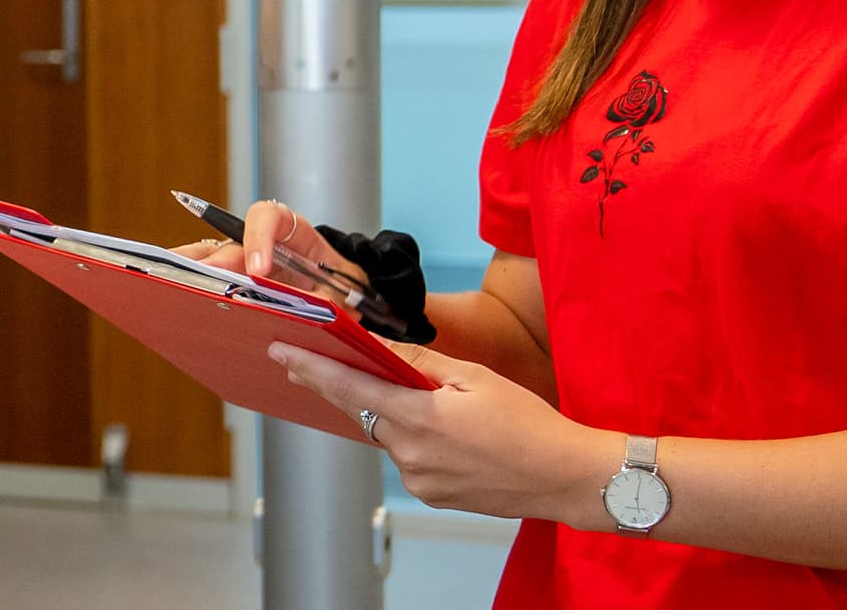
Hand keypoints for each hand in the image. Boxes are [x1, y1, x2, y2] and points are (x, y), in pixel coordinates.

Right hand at [172, 199, 364, 303]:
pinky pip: (210, 276)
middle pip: (230, 241)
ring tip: (164, 279)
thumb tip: (311, 315)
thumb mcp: (344, 291)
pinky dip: (191, 283)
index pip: (270, 218)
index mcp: (294, 234)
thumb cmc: (344, 287)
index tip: (257, 270)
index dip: (259, 239)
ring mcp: (245, 259)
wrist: (346, 295)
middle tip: (198, 281)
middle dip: (212, 261)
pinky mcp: (236, 279)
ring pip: (210, 254)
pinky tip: (171, 294)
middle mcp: (264, 243)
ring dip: (188, 266)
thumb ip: (327, 300)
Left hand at [270, 340, 620, 526]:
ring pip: (388, 436)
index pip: (350, 387)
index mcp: (421, 417)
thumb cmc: (528, 422)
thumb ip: (421, 365)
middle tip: (310, 364)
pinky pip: (408, 460)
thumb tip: (381, 349)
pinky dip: (415, 441)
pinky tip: (450, 436)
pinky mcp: (431, 495)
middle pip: (364, 411)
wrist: (565, 476)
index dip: (312, 368)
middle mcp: (411, 453)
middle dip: (342, 387)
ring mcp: (419, 479)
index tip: (281, 352)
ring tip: (436, 407)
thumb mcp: (476, 378)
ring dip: (393, 416)